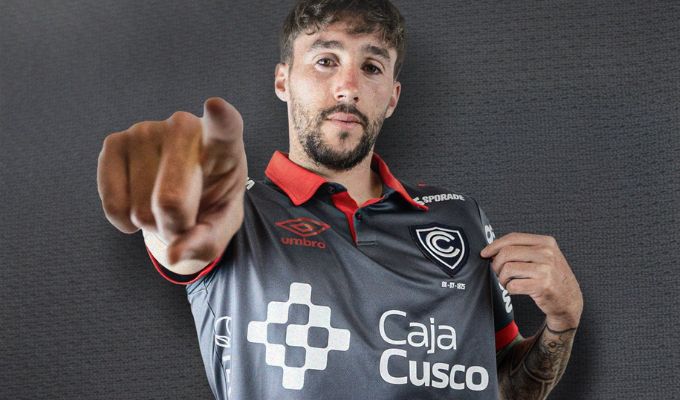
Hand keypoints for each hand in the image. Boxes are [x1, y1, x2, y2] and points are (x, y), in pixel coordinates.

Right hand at [97, 97, 246, 269]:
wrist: (182, 197)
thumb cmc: (209, 204)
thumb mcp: (220, 226)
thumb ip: (206, 241)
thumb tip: (174, 254)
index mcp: (225, 146)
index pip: (225, 128)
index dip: (220, 119)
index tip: (216, 107)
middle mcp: (185, 128)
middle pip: (170, 199)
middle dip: (174, 225)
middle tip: (184, 218)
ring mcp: (146, 130)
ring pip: (140, 209)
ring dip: (151, 223)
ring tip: (164, 206)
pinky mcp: (114, 143)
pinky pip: (113, 204)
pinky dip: (124, 220)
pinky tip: (138, 203)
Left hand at [480, 232, 582, 330]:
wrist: (569, 300)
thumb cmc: (552, 277)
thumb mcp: (544, 256)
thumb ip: (523, 249)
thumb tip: (493, 249)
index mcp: (546, 242)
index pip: (512, 238)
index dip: (494, 245)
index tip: (485, 253)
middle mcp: (547, 253)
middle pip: (506, 253)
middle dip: (496, 265)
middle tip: (499, 272)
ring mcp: (545, 269)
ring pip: (507, 269)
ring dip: (502, 278)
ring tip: (508, 282)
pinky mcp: (542, 285)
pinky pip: (513, 285)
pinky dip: (509, 289)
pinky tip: (516, 289)